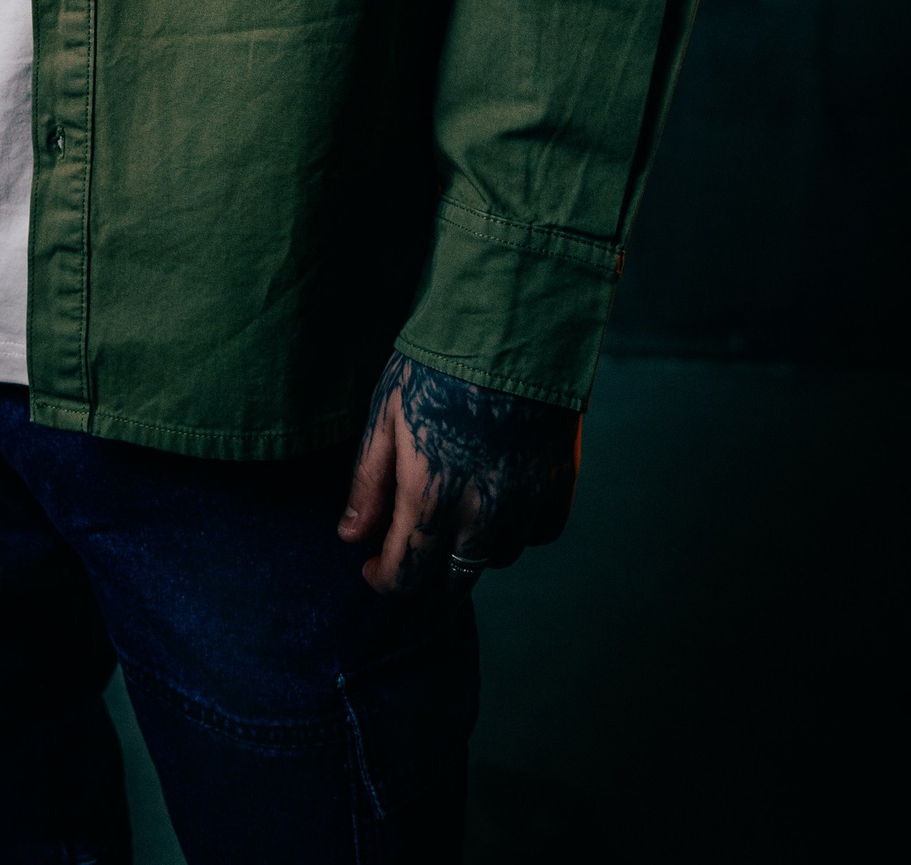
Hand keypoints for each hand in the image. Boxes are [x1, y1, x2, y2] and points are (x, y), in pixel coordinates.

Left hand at [340, 351, 579, 594]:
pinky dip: (515, 528)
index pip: (406, 578)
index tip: (371, 565)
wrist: (513, 322)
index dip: (383, 580)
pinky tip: (496, 499)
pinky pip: (536, 534)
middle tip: (408, 555)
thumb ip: (368, 483)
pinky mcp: (559, 488)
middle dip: (424, 582)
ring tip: (452, 513)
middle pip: (453, 586)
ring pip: (495, 559)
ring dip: (469, 550)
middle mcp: (484, 516)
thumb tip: (351, 537)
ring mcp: (527, 505)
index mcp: (433, 498)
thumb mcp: (386, 414)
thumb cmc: (438, 362)